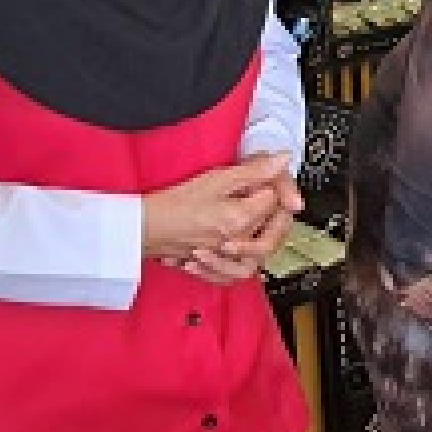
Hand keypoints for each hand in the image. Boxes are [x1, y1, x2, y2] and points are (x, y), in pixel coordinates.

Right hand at [147, 152, 298, 273]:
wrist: (147, 227)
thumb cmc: (176, 202)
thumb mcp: (217, 178)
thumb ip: (254, 170)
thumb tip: (283, 159)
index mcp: (241, 218)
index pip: (276, 200)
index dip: (276, 185)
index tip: (266, 178)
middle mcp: (238, 242)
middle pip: (276, 230)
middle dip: (279, 211)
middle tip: (270, 196)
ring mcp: (228, 257)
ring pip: (262, 254)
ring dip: (267, 236)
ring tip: (262, 221)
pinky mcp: (217, 267)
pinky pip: (240, 271)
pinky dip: (244, 259)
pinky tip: (242, 246)